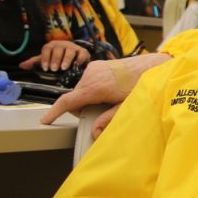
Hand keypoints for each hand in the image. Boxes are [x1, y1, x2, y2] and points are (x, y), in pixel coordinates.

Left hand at [18, 40, 89, 71]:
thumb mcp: (46, 59)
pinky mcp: (82, 51)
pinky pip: (81, 53)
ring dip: (66, 59)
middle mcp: (62, 45)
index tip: (45, 68)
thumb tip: (21, 66)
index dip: (45, 58)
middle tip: (54, 69)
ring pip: (69, 51)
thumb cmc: (57, 58)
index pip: (47, 49)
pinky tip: (76, 65)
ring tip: (64, 68)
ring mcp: (73, 47)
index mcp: (51, 46)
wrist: (73, 55)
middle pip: (58, 49)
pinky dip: (79, 59)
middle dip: (56, 60)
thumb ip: (35, 62)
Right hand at [41, 53, 169, 128]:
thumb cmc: (142, 85)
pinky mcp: (96, 65)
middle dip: (82, 108)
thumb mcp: (126, 106)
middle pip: (74, 98)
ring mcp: (92, 68)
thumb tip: (94, 132)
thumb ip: (108, 119)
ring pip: (80, 90)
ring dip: (88, 98)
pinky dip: (92, 89)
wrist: (152, 66)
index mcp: (95, 87)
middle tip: (102, 110)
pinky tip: (108, 90)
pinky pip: (87, 82)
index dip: (54, 112)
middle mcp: (90, 75)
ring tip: (109, 99)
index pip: (67, 101)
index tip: (45, 120)